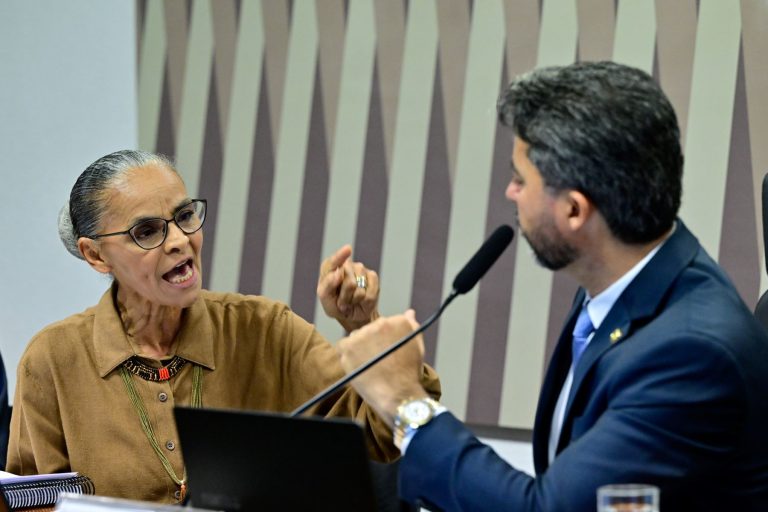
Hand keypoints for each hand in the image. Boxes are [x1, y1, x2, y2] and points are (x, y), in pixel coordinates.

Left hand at [317, 245, 379, 331]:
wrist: (352, 315)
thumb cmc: (335, 305)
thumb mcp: (325, 298)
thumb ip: (328, 285)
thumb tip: (338, 273)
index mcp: (330, 268)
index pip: (334, 262)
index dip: (340, 256)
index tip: (348, 249)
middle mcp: (346, 266)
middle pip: (348, 279)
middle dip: (344, 295)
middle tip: (341, 302)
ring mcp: (361, 269)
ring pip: (358, 288)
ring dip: (353, 300)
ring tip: (350, 301)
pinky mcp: (373, 277)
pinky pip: (370, 293)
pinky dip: (365, 301)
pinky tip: (361, 300)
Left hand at [337, 310, 428, 426]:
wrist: (397, 395)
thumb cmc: (408, 373)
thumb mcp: (417, 346)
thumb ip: (411, 325)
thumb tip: (409, 312)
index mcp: (398, 321)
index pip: (386, 324)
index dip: (385, 339)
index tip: (387, 351)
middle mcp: (380, 323)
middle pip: (370, 329)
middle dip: (372, 342)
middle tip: (377, 360)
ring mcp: (363, 334)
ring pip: (356, 337)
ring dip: (359, 348)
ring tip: (369, 365)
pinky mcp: (348, 346)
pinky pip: (343, 346)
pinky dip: (347, 355)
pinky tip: (358, 365)